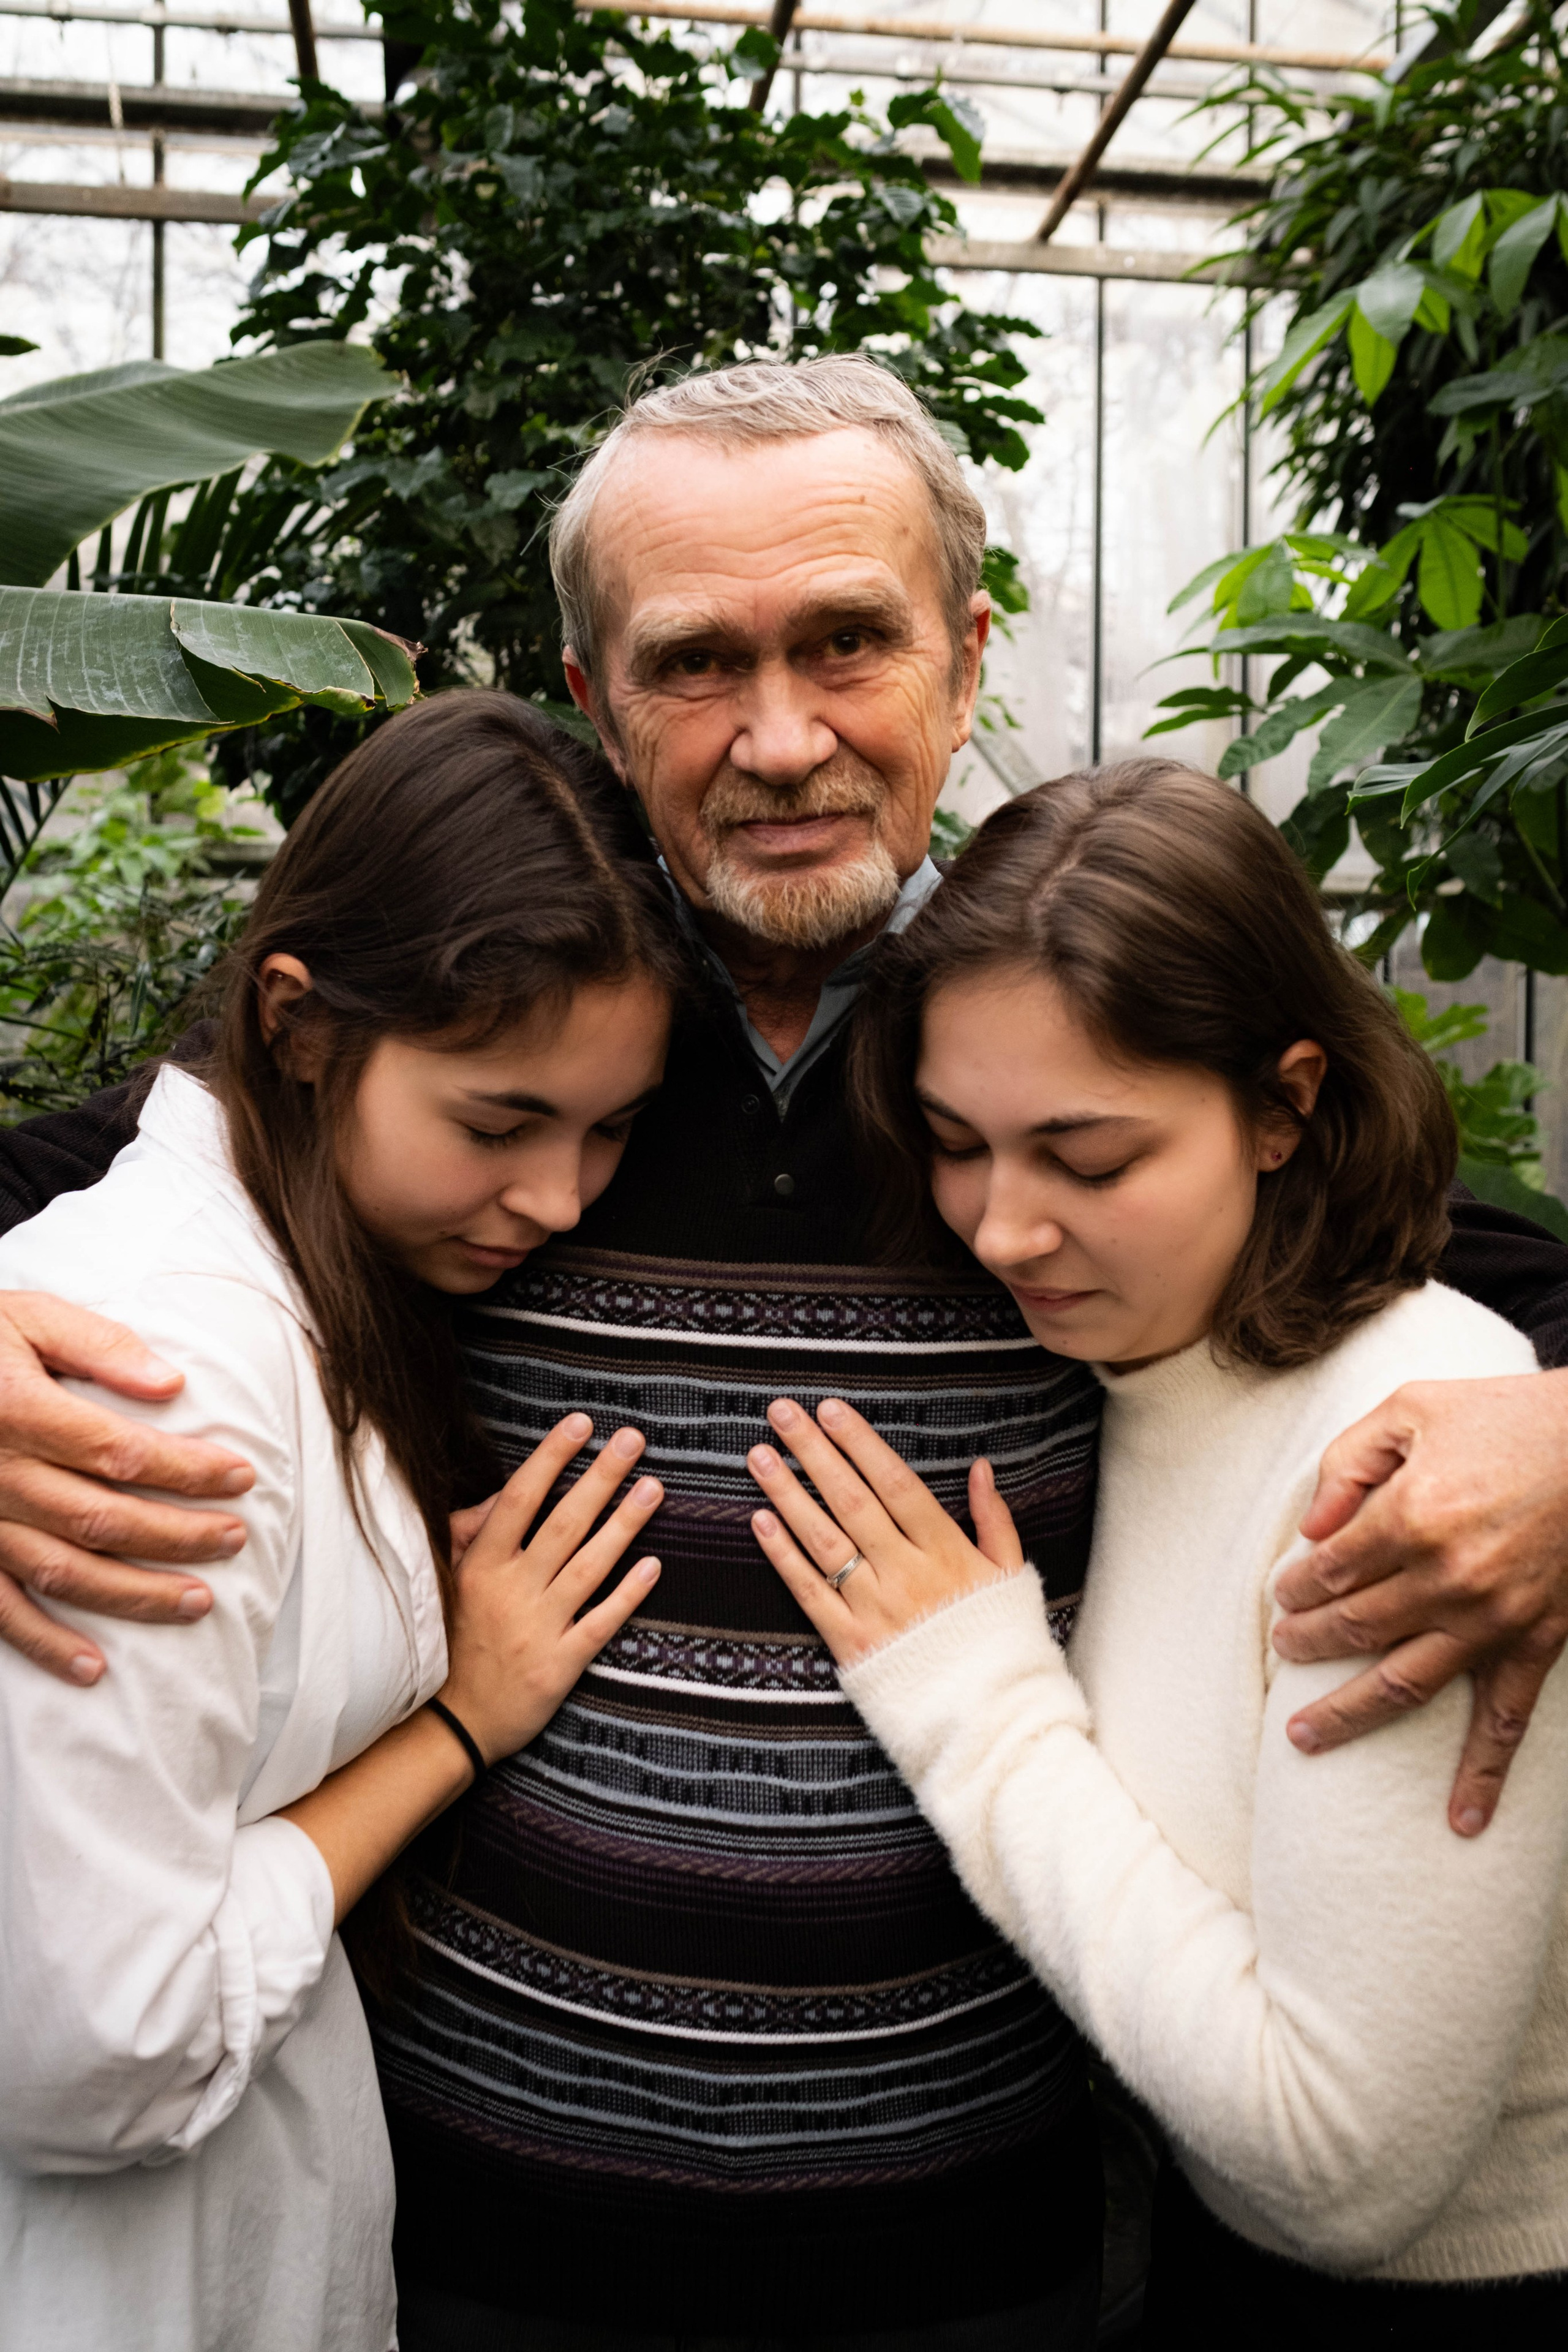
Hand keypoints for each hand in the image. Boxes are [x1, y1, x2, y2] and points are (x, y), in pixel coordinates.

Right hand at [0, 1293, 256, 1686]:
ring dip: (134, 1594)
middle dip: (178, 1535)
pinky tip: (94, 1668)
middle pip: (103, 1518)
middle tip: (235, 1539)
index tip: (242, 1477)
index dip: (188, 1470)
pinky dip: (45, 1644)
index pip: (122, 1452)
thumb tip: (171, 1384)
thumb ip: (99, 1346)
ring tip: (199, 1602)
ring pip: (62, 1571)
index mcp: (19, 1410)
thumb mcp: (29, 1318)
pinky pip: (1, 1609)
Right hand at [440, 1411, 662, 1763]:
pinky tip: (654, 1566)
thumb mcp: (445, 1583)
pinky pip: (601, 1623)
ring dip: (624, 1525)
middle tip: (633, 1440)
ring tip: (653, 1488)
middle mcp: (511, 1591)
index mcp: (480, 1566)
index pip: (520, 1498)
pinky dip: (628, 1594)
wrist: (451, 1724)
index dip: (551, 1458)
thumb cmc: (450, 1643)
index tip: (581, 1423)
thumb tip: (501, 1495)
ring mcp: (538, 1628)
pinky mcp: (559, 1665)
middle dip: (601, 1477)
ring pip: (589, 1566)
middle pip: (564, 1522)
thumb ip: (470, 1535)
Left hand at [745, 1395, 1020, 1664]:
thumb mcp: (1010, 1575)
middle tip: (780, 1414)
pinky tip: (760, 1522)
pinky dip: (783, 1556)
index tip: (830, 1410)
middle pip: (851, 1501)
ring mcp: (874, 1609)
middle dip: (813, 1452)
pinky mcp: (850, 1644)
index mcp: (946, 1552)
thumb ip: (993, 1519)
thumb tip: (980, 1468)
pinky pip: (810, 1593)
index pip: (895, 1484)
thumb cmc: (999, 1640)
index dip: (860, 1444)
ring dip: (787, 1494)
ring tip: (759, 1456)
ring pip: (823, 1540)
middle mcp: (906, 1574)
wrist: (989, 1716)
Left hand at [1275, 1369, 1567, 1836]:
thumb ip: (1349, 1461)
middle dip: (1304, 1645)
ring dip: (1346, 1716)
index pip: (1326, 1571)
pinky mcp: (1537, 1641)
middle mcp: (1447, 1577)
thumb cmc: (1503, 1416)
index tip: (1283, 1592)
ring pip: (1402, 1685)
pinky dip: (1483, 1776)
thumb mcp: (1411, 1408)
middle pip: (1352, 1629)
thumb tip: (1311, 1529)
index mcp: (1410, 1515)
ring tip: (1302, 1737)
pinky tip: (1462, 1821)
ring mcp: (1493, 1618)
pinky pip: (1506, 1721)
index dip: (1295, 1586)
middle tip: (1283, 1649)